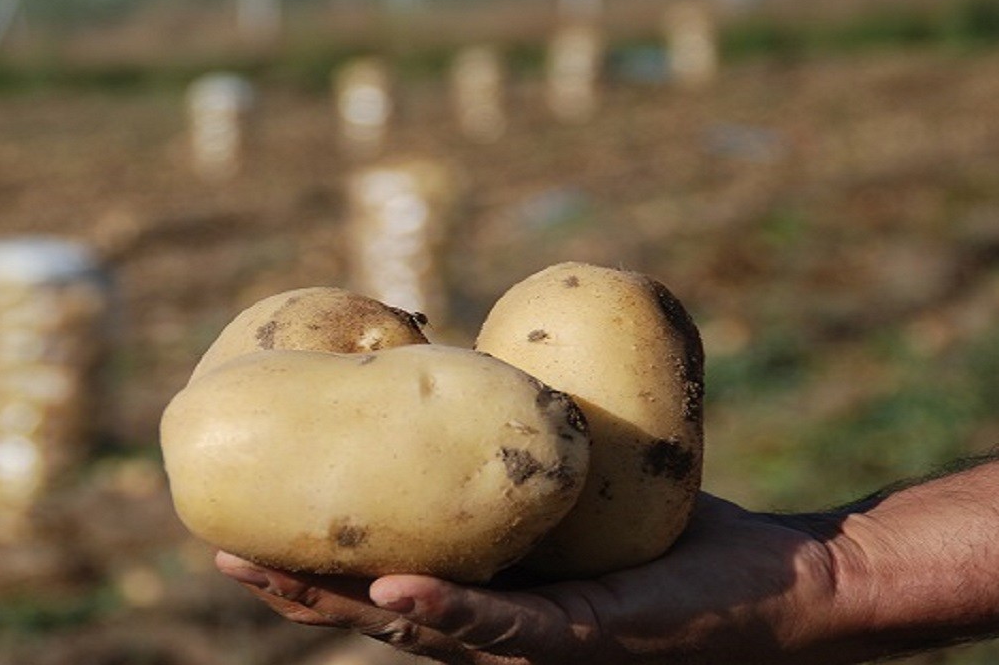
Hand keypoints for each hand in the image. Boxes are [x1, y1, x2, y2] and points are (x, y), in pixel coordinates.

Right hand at [215, 494, 846, 664]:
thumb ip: (518, 444)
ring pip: (416, 631)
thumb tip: (471, 361)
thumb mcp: (572, 479)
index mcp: (481, 593)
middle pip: (370, 612)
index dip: (303, 557)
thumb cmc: (671, 531)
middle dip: (294, 584)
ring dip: (338, 602)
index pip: (374, 578)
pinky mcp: (584, 641)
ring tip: (267, 570)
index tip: (237, 518)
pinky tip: (394, 591)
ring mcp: (534, 645)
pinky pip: (504, 630)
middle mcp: (492, 632)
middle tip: (218, 546)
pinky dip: (446, 612)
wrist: (780, 582)